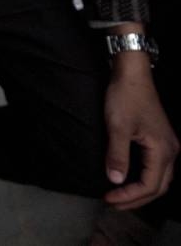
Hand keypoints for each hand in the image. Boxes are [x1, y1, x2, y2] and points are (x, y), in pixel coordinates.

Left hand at [103, 41, 178, 209]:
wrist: (132, 74)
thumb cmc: (125, 97)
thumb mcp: (117, 127)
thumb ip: (117, 155)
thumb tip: (115, 180)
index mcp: (163, 151)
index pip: (150, 186)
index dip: (129, 196)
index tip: (108, 198)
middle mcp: (170, 151)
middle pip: (158, 187)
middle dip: (136, 199)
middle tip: (113, 203)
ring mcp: (167, 145)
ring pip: (159, 178)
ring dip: (141, 190)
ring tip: (120, 196)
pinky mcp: (159, 139)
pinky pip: (156, 167)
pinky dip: (143, 178)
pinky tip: (128, 178)